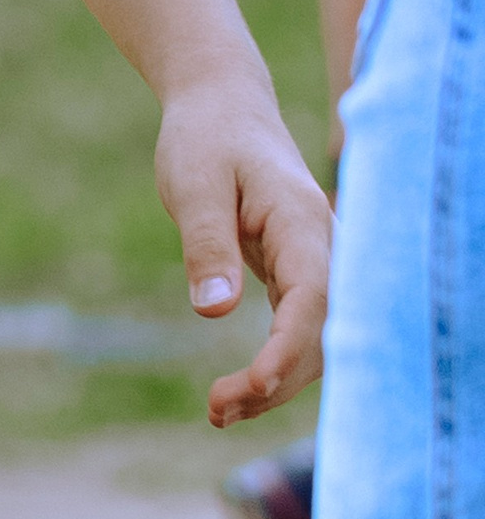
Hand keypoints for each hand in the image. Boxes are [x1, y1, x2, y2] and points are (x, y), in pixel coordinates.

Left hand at [151, 78, 333, 424]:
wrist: (221, 107)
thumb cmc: (205, 138)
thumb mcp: (194, 183)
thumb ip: (206, 244)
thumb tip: (214, 311)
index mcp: (303, 222)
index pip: (314, 299)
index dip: (290, 349)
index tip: (257, 385)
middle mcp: (324, 247)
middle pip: (323, 332)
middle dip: (279, 380)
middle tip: (217, 409)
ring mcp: (316, 262)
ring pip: (314, 339)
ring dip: (276, 382)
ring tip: (219, 412)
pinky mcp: (297, 274)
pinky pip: (298, 329)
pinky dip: (273, 365)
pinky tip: (238, 394)